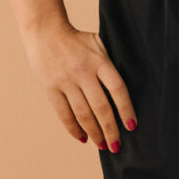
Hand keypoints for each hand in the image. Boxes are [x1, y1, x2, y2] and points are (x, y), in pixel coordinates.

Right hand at [23, 15, 137, 151]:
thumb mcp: (99, 43)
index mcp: (99, 61)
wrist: (45, 31)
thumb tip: (132, 83)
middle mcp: (83, 72)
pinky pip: (64, 114)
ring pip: (83, 114)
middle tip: (117, 146)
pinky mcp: (50, 88)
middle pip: (101, 107)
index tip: (132, 126)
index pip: (117, 89)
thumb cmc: (77, 40)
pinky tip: (83, 138)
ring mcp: (65, 81)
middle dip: (110, 130)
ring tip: (102, 146)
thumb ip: (112, 62)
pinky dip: (74, 129)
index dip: (126, 110)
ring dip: (94, 134)